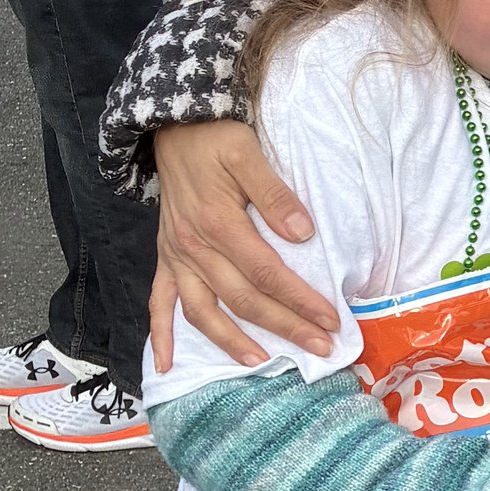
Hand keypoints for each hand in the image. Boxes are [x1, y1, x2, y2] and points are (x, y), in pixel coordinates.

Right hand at [148, 116, 339, 368]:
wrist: (172, 127)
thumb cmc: (215, 138)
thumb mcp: (248, 153)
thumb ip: (275, 194)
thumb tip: (304, 232)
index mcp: (219, 224)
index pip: (267, 273)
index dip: (300, 300)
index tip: (330, 320)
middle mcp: (194, 247)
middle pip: (243, 299)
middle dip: (284, 326)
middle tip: (320, 348)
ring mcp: (176, 256)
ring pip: (202, 311)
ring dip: (230, 342)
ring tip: (261, 362)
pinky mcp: (165, 257)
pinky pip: (158, 301)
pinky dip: (160, 334)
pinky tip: (167, 363)